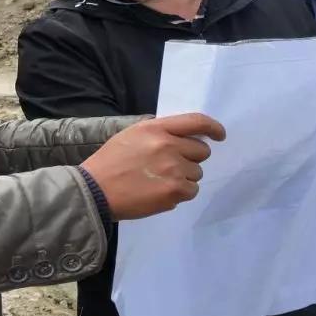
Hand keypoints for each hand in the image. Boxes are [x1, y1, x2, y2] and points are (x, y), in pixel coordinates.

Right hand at [82, 113, 225, 219]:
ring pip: (197, 173)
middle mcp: (169, 145)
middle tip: (170, 167)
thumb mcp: (132, 135)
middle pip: (201, 151)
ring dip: (184, 178)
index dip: (213, 128)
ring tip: (159, 181)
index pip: (196, 122)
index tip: (220, 135)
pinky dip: (179, 194)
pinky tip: (159, 193)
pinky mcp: (174, 191)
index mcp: (157, 128)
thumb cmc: (110, 163)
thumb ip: (158, 133)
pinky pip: (191, 191)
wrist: (95, 191)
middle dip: (190, 159)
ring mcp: (173, 169)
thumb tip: (183, 138)